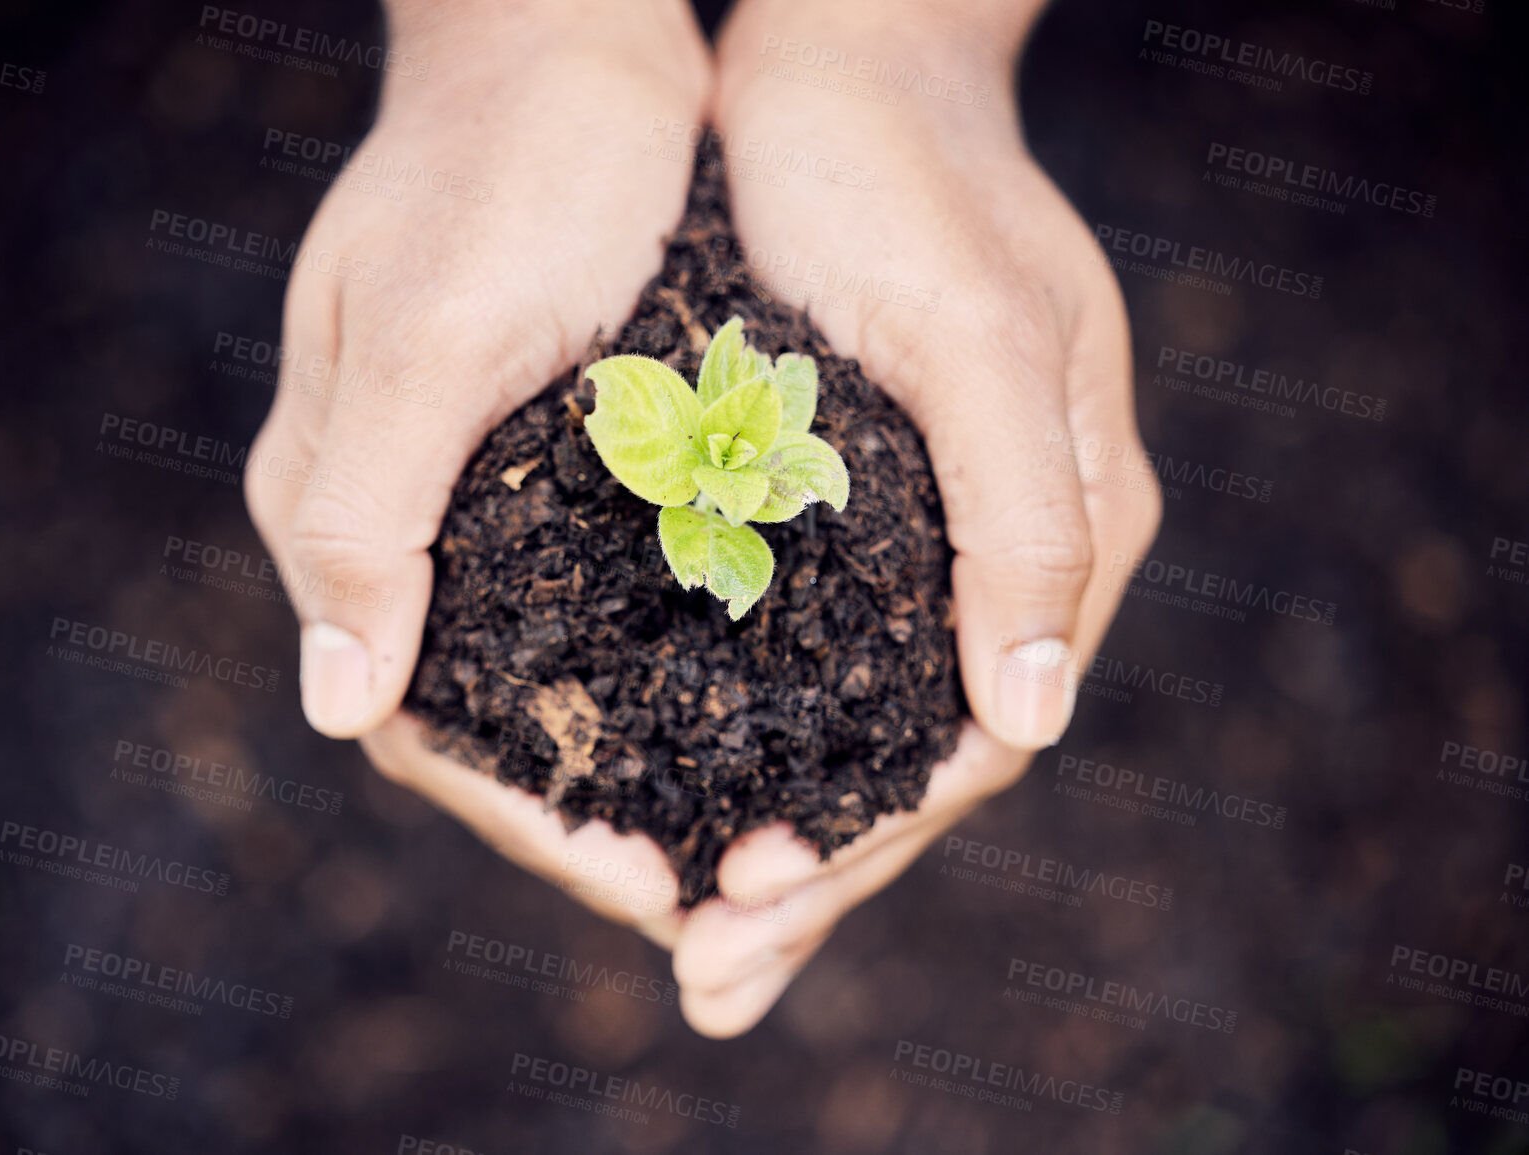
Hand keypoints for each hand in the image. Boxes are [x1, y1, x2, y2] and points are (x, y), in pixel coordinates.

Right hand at [245, 0, 710, 946]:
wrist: (563, 35)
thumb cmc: (497, 164)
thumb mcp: (428, 333)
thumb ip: (367, 517)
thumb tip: (336, 709)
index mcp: (345, 513)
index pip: (419, 730)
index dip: (531, 825)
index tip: (648, 888)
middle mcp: (408, 526)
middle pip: (494, 729)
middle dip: (601, 824)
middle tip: (725, 897)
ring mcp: (482, 500)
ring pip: (560, 681)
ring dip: (648, 767)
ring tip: (754, 834)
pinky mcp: (561, 466)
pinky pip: (610, 606)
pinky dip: (679, 673)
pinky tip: (768, 709)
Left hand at [667, 0, 1161, 1034]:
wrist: (842, 64)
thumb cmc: (916, 183)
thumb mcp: (986, 339)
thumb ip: (1030, 527)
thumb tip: (1034, 719)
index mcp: (1067, 536)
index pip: (974, 746)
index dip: (867, 845)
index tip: (747, 913)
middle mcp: (996, 558)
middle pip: (906, 764)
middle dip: (806, 878)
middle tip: (703, 975)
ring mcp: (915, 539)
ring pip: (844, 726)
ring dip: (765, 827)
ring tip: (672, 923)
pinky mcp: (834, 509)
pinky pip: (794, 656)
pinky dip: (731, 733)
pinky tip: (660, 778)